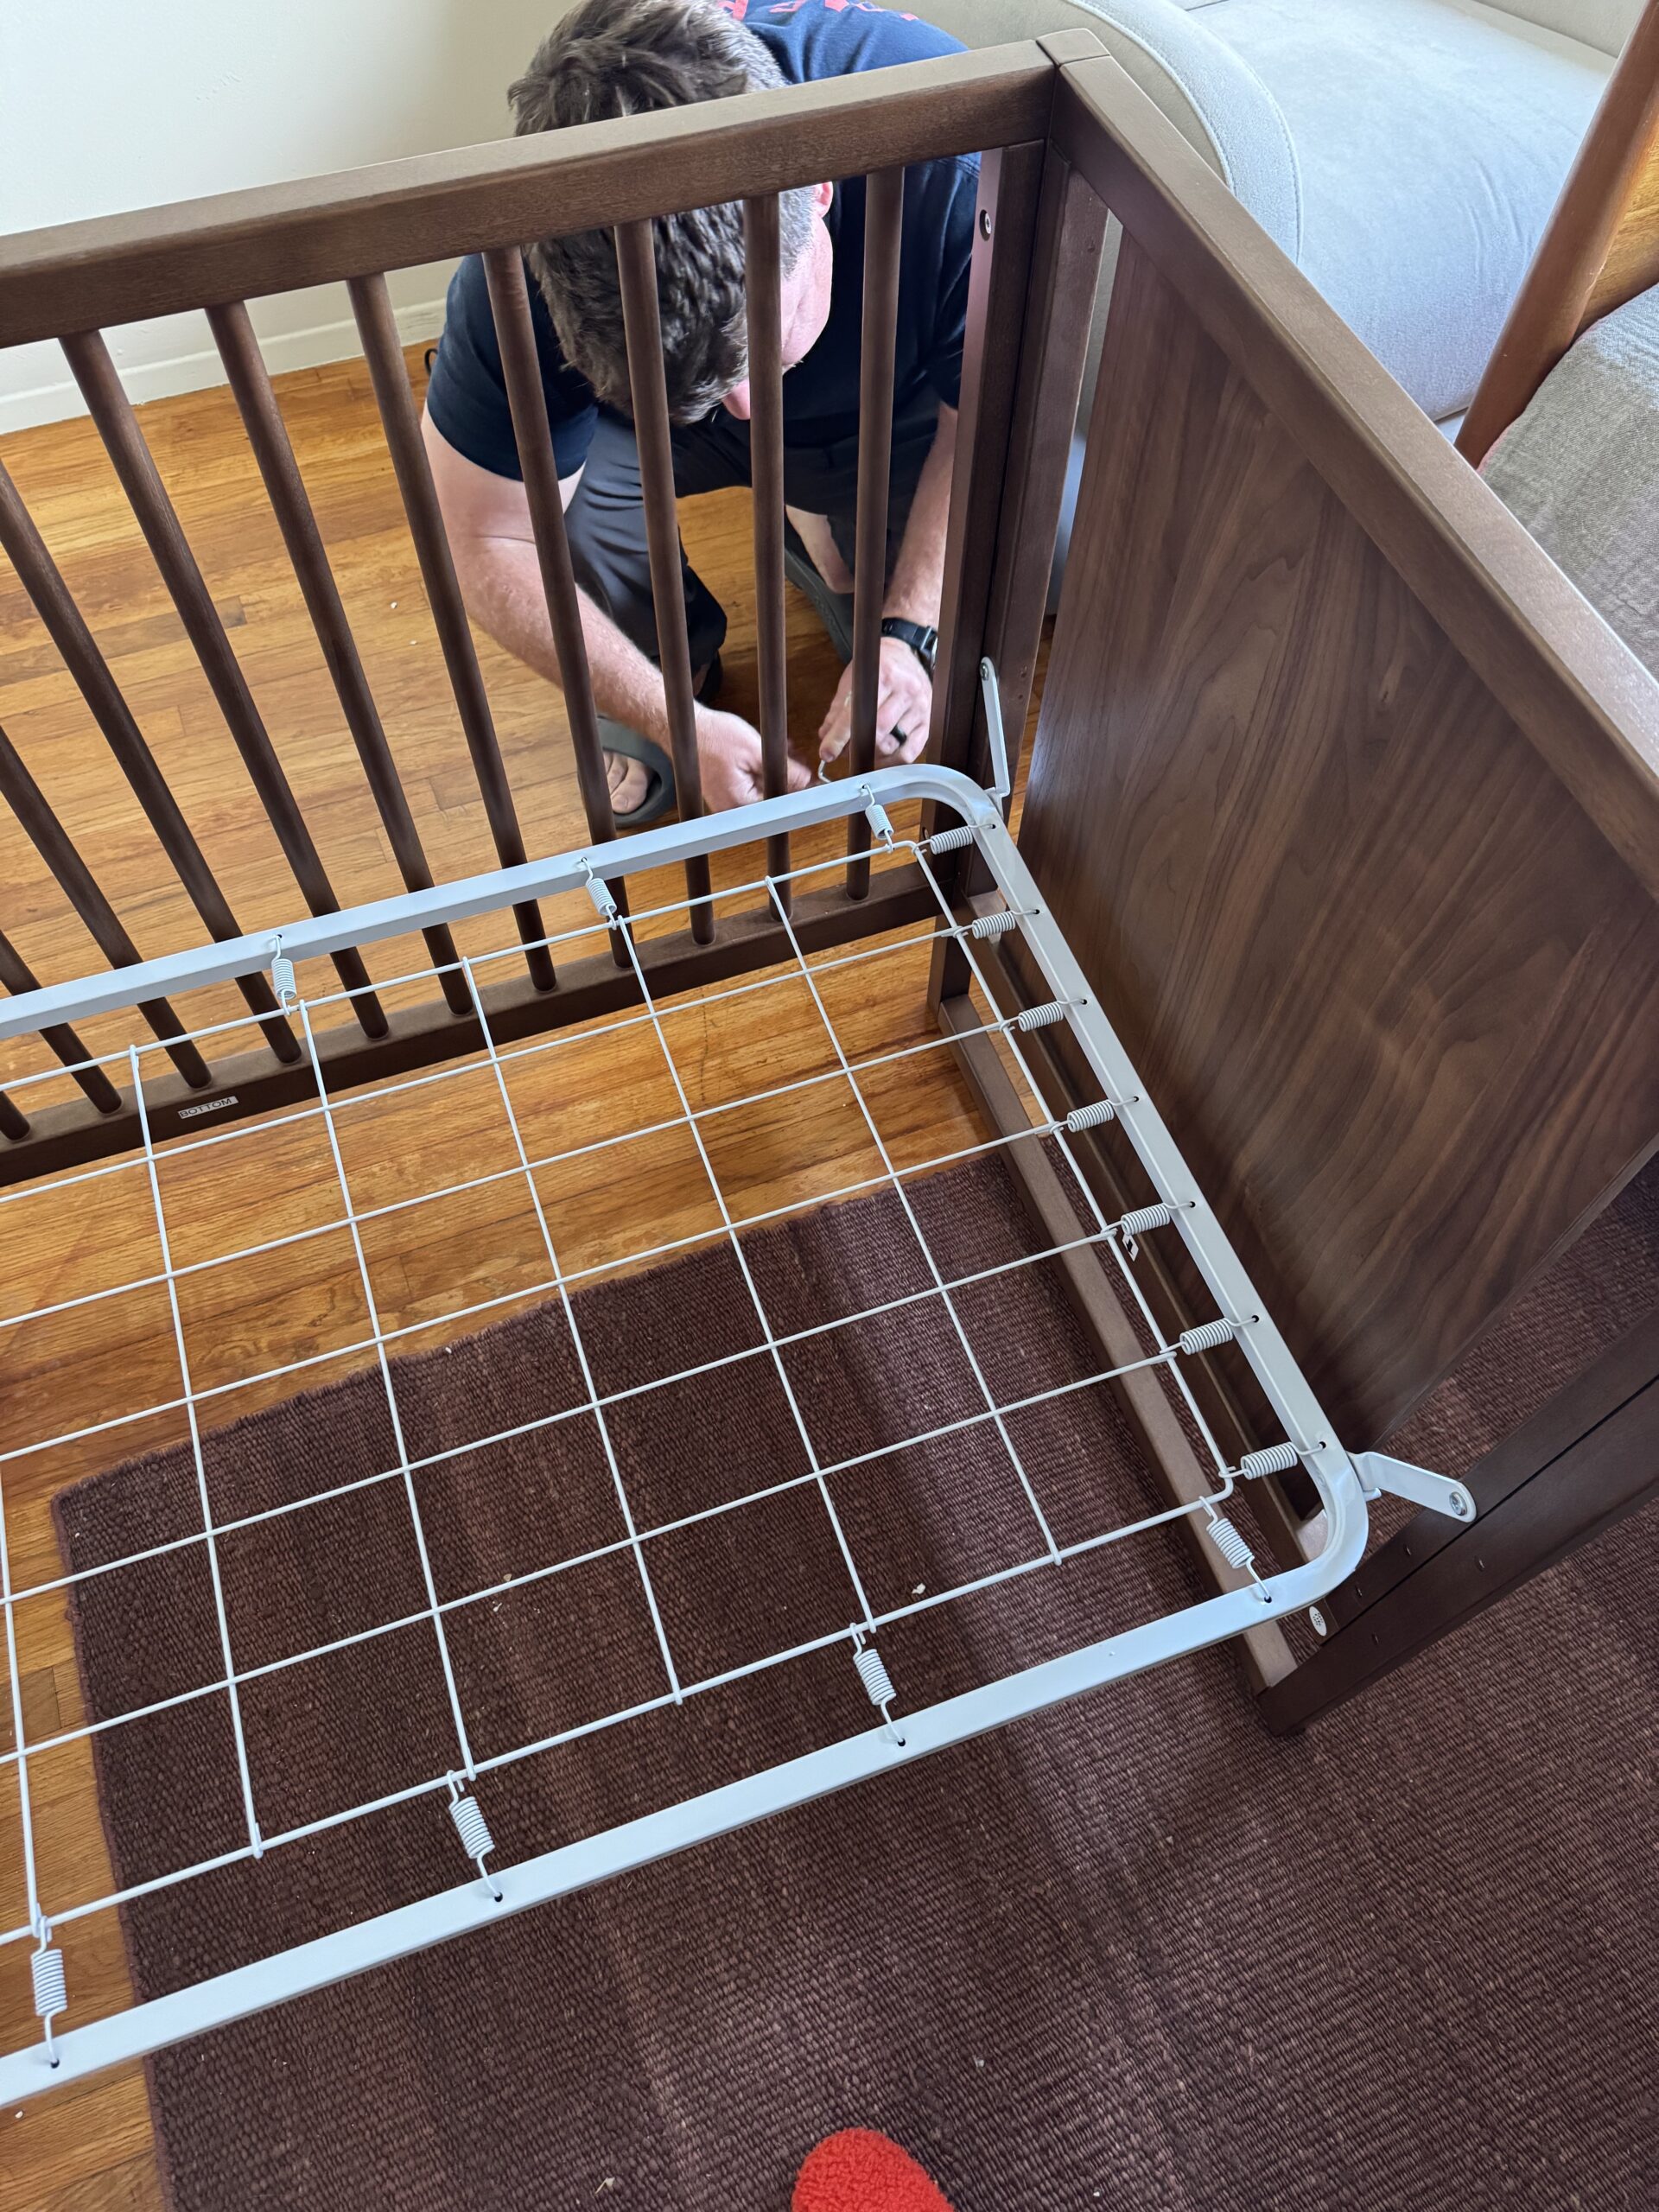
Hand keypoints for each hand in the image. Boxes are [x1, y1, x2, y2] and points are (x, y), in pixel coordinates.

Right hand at [695, 705, 812, 812]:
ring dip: (775, 772)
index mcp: (738, 802)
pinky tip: (764, 756)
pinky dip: (761, 772)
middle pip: (772, 799)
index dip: (796, 788)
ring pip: (763, 791)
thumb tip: (806, 781)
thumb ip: (783, 768)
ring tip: (780, 751)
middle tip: (794, 757)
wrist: (687, 730)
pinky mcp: (726, 794)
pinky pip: (751, 787)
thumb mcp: (755, 749)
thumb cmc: (712, 737)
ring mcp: (727, 803)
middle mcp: (731, 809)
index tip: (808, 779)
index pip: (779, 803)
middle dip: (786, 777)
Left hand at [817, 636, 932, 772]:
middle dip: (856, 747)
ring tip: (863, 752)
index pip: (857, 713)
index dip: (839, 737)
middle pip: (877, 732)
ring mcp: (920, 707)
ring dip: (872, 755)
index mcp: (884, 675)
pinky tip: (882, 757)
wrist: (907, 656)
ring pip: (892, 744)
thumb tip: (825, 736)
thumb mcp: (854, 679)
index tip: (827, 752)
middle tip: (844, 752)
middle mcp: (906, 690)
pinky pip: (910, 752)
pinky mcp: (927, 722)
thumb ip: (839, 709)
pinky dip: (892, 761)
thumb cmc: (879, 668)